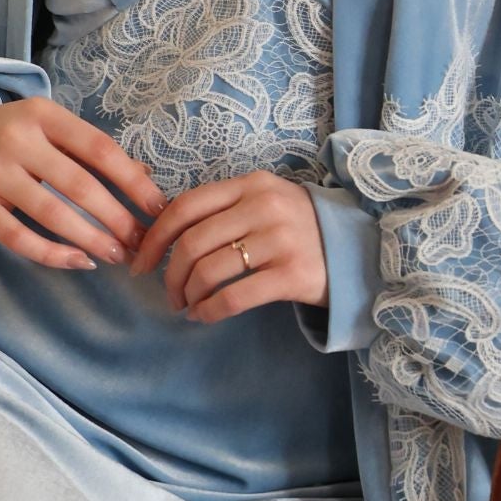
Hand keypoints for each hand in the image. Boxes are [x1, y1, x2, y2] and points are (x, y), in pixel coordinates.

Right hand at [0, 95, 166, 269]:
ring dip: (91, 240)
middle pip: (80, 185)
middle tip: (141, 243)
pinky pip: (20, 238)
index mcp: (44, 115)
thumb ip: (88, 149)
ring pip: (53, 214)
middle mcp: (18, 139)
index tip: (157, 208)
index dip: (133, 182)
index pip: (99, 149)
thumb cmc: (5, 136)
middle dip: (117, 219)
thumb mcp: (45, 128)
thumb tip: (145, 176)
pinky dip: (53, 254)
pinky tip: (78, 262)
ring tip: (115, 256)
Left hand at [128, 170, 328, 321]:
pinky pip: (234, 296)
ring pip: (208, 270)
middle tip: (168, 293)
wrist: (359, 252)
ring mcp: (280, 240)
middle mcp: (264, 206)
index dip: (155, 236)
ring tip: (187, 305)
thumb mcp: (266, 203)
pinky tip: (204, 316)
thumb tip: (161, 231)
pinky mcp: (292, 274)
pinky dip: (209, 310)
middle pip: (192, 242)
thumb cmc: (301, 229)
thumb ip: (224, 209)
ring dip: (187, 294)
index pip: (186, 205)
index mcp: (251, 185)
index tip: (142, 260)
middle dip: (169, 274)